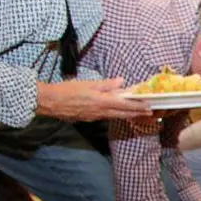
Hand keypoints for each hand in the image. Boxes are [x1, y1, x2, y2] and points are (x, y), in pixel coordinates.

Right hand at [36, 78, 151, 121]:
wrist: (50, 103)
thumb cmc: (67, 90)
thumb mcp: (88, 84)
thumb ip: (106, 84)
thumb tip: (121, 82)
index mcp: (102, 102)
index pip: (125, 105)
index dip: (139, 106)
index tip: (149, 106)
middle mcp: (102, 112)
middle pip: (124, 114)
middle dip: (137, 113)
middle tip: (149, 112)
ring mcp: (96, 117)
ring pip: (116, 117)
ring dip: (128, 115)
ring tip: (138, 113)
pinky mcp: (90, 119)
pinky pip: (107, 117)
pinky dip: (116, 115)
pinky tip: (119, 112)